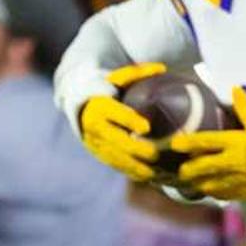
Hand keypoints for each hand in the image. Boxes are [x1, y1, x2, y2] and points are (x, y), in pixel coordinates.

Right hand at [80, 62, 166, 181]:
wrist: (83, 105)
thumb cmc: (110, 88)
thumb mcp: (120, 78)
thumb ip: (139, 72)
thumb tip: (162, 68)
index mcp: (99, 105)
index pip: (114, 113)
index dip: (128, 120)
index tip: (146, 127)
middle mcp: (94, 126)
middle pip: (114, 140)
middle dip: (133, 149)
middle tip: (154, 154)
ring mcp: (94, 142)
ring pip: (113, 157)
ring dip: (133, 167)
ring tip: (153, 173)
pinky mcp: (98, 154)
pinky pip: (114, 165)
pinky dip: (130, 172)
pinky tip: (148, 177)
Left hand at [170, 87, 245, 199]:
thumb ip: (245, 109)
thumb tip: (235, 89)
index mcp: (235, 142)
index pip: (205, 141)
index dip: (188, 143)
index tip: (174, 144)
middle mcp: (231, 161)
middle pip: (201, 167)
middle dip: (187, 170)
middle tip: (180, 170)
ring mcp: (235, 179)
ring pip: (208, 183)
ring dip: (198, 183)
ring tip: (191, 182)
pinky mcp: (242, 192)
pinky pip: (221, 194)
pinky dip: (213, 192)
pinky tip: (210, 190)